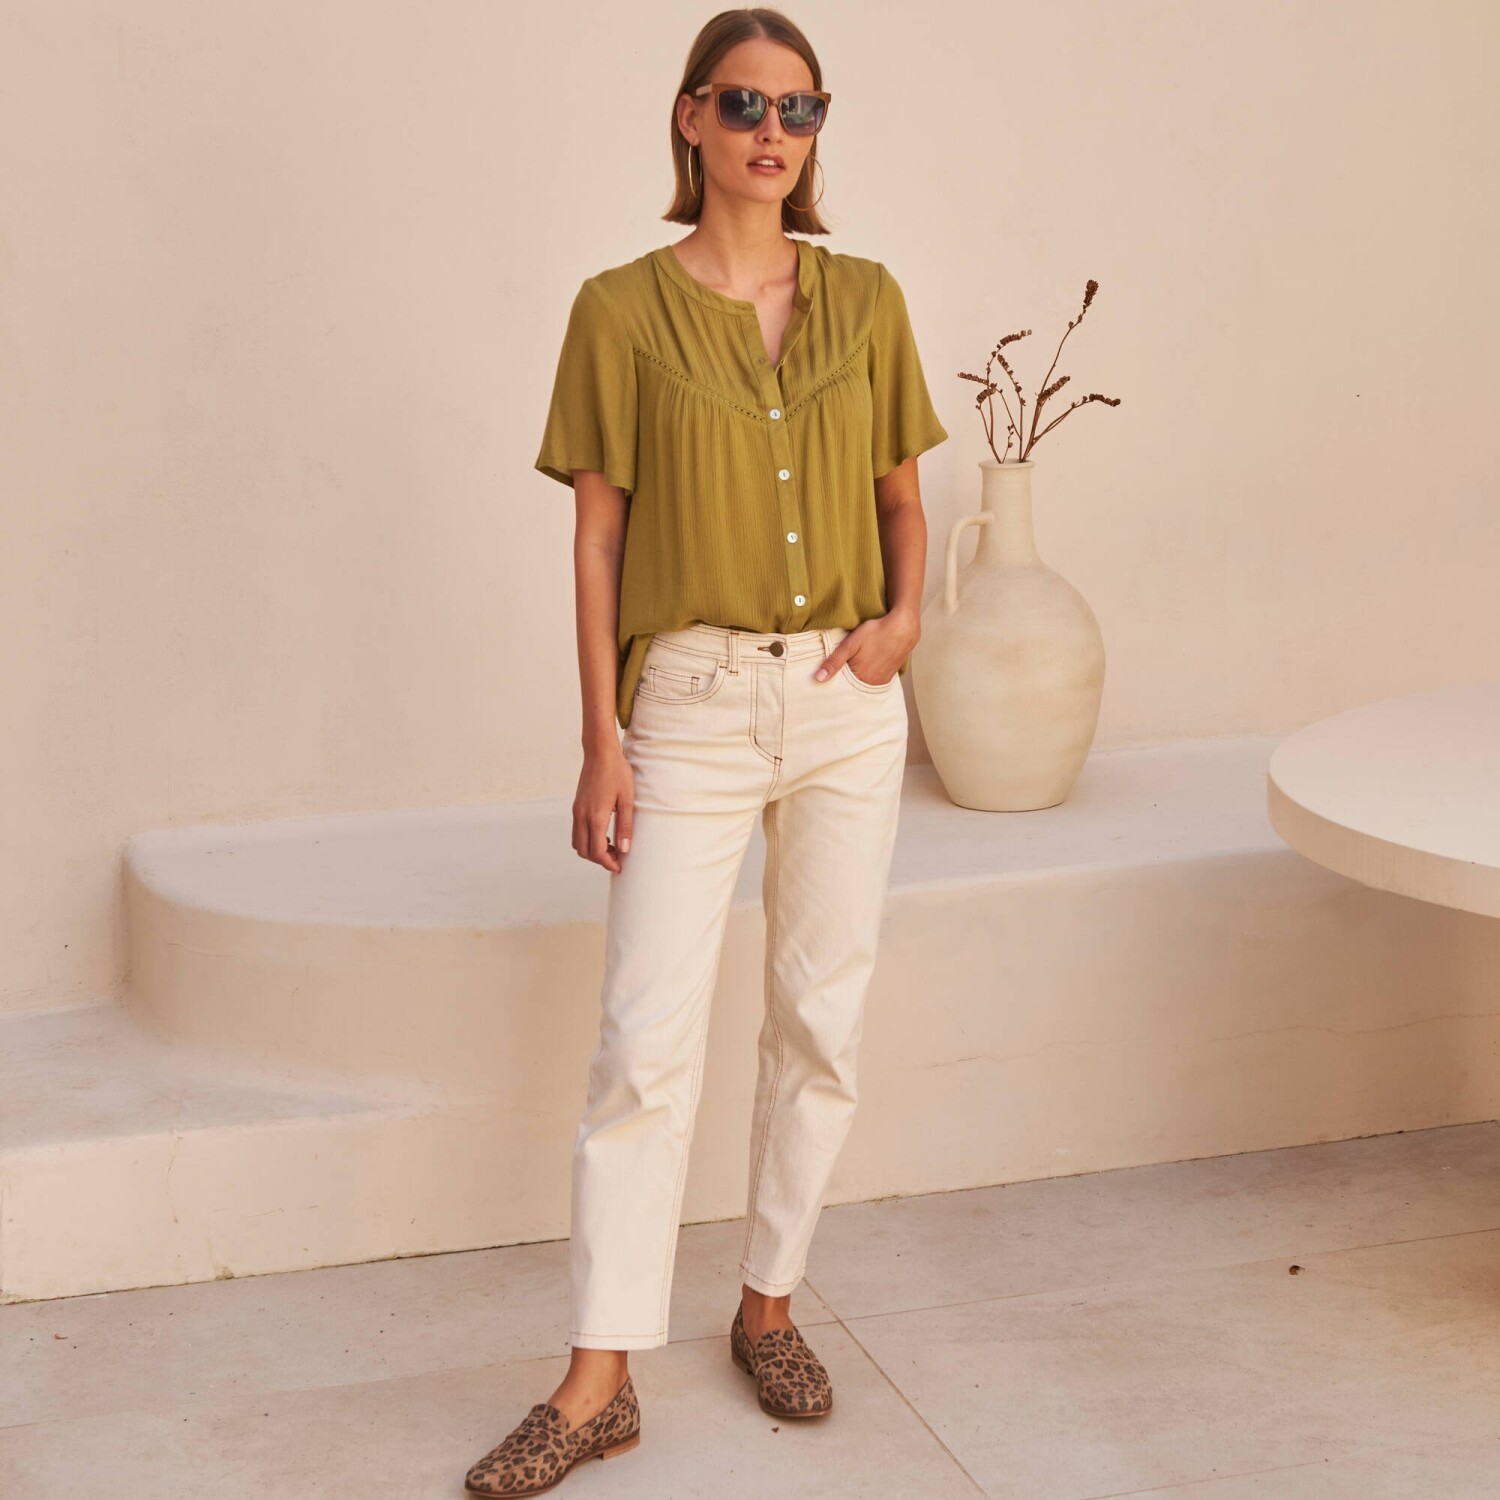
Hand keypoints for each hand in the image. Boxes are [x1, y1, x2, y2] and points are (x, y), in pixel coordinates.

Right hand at [573, 742, 633, 872]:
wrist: (600, 752)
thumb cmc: (617, 773)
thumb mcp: (628, 800)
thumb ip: (625, 826)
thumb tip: (625, 849)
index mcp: (595, 816)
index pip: (597, 851)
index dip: (608, 863)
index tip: (620, 866)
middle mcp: (582, 816)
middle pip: (584, 851)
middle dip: (599, 859)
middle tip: (617, 858)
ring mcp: (577, 811)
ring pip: (577, 843)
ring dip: (592, 850)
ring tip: (611, 845)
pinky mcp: (576, 806)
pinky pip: (577, 831)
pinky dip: (587, 839)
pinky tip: (603, 833)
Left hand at [812, 612, 916, 687]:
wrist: (903, 628)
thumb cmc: (876, 633)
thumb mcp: (850, 644)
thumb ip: (834, 662)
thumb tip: (818, 678)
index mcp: (860, 678)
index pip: (842, 687)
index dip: (834, 682)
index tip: (826, 679)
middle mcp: (871, 683)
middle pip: (853, 687)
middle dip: (845, 682)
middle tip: (842, 670)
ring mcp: (882, 680)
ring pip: (864, 684)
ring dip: (857, 679)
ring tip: (855, 667)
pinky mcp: (890, 675)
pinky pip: (875, 680)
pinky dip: (868, 676)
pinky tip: (867, 666)